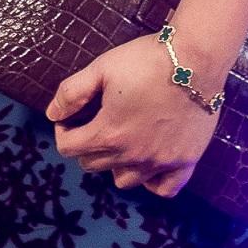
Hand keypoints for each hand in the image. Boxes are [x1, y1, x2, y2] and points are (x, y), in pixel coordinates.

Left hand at [46, 32, 224, 198]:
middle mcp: (132, 155)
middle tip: (97, 122)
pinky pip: (163, 189)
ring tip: (123, 140)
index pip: (69, 148)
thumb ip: (72, 92)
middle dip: (87, 145)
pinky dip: (152, 181)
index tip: (71, 118)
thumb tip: (52, 114)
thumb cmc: (146, 59)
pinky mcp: (185, 161)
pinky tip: (150, 162)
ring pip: (124, 180)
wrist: (195, 59)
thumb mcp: (102, 67)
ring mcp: (159, 162)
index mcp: (108, 133)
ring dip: (116, 163)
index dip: (63, 131)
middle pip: (93, 164)